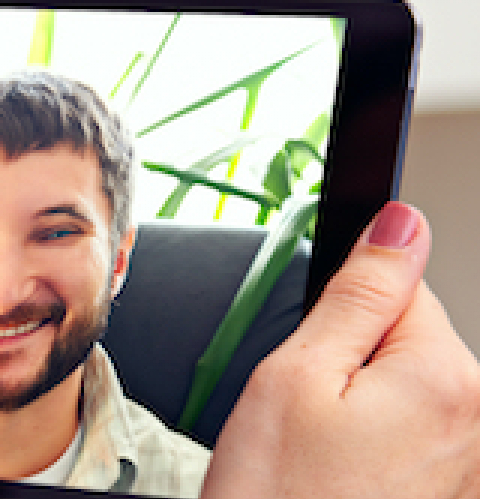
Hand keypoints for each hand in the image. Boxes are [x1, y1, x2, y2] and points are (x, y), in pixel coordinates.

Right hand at [202, 202, 479, 498]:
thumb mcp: (296, 376)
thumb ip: (359, 292)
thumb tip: (399, 226)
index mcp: (445, 380)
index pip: (402, 286)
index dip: (342, 313)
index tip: (316, 353)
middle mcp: (478, 424)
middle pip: (408, 342)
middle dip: (353, 364)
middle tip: (307, 415)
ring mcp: (469, 466)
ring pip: (405, 392)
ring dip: (361, 410)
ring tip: (321, 456)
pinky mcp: (449, 491)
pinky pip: (412, 437)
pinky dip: (373, 447)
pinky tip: (340, 479)